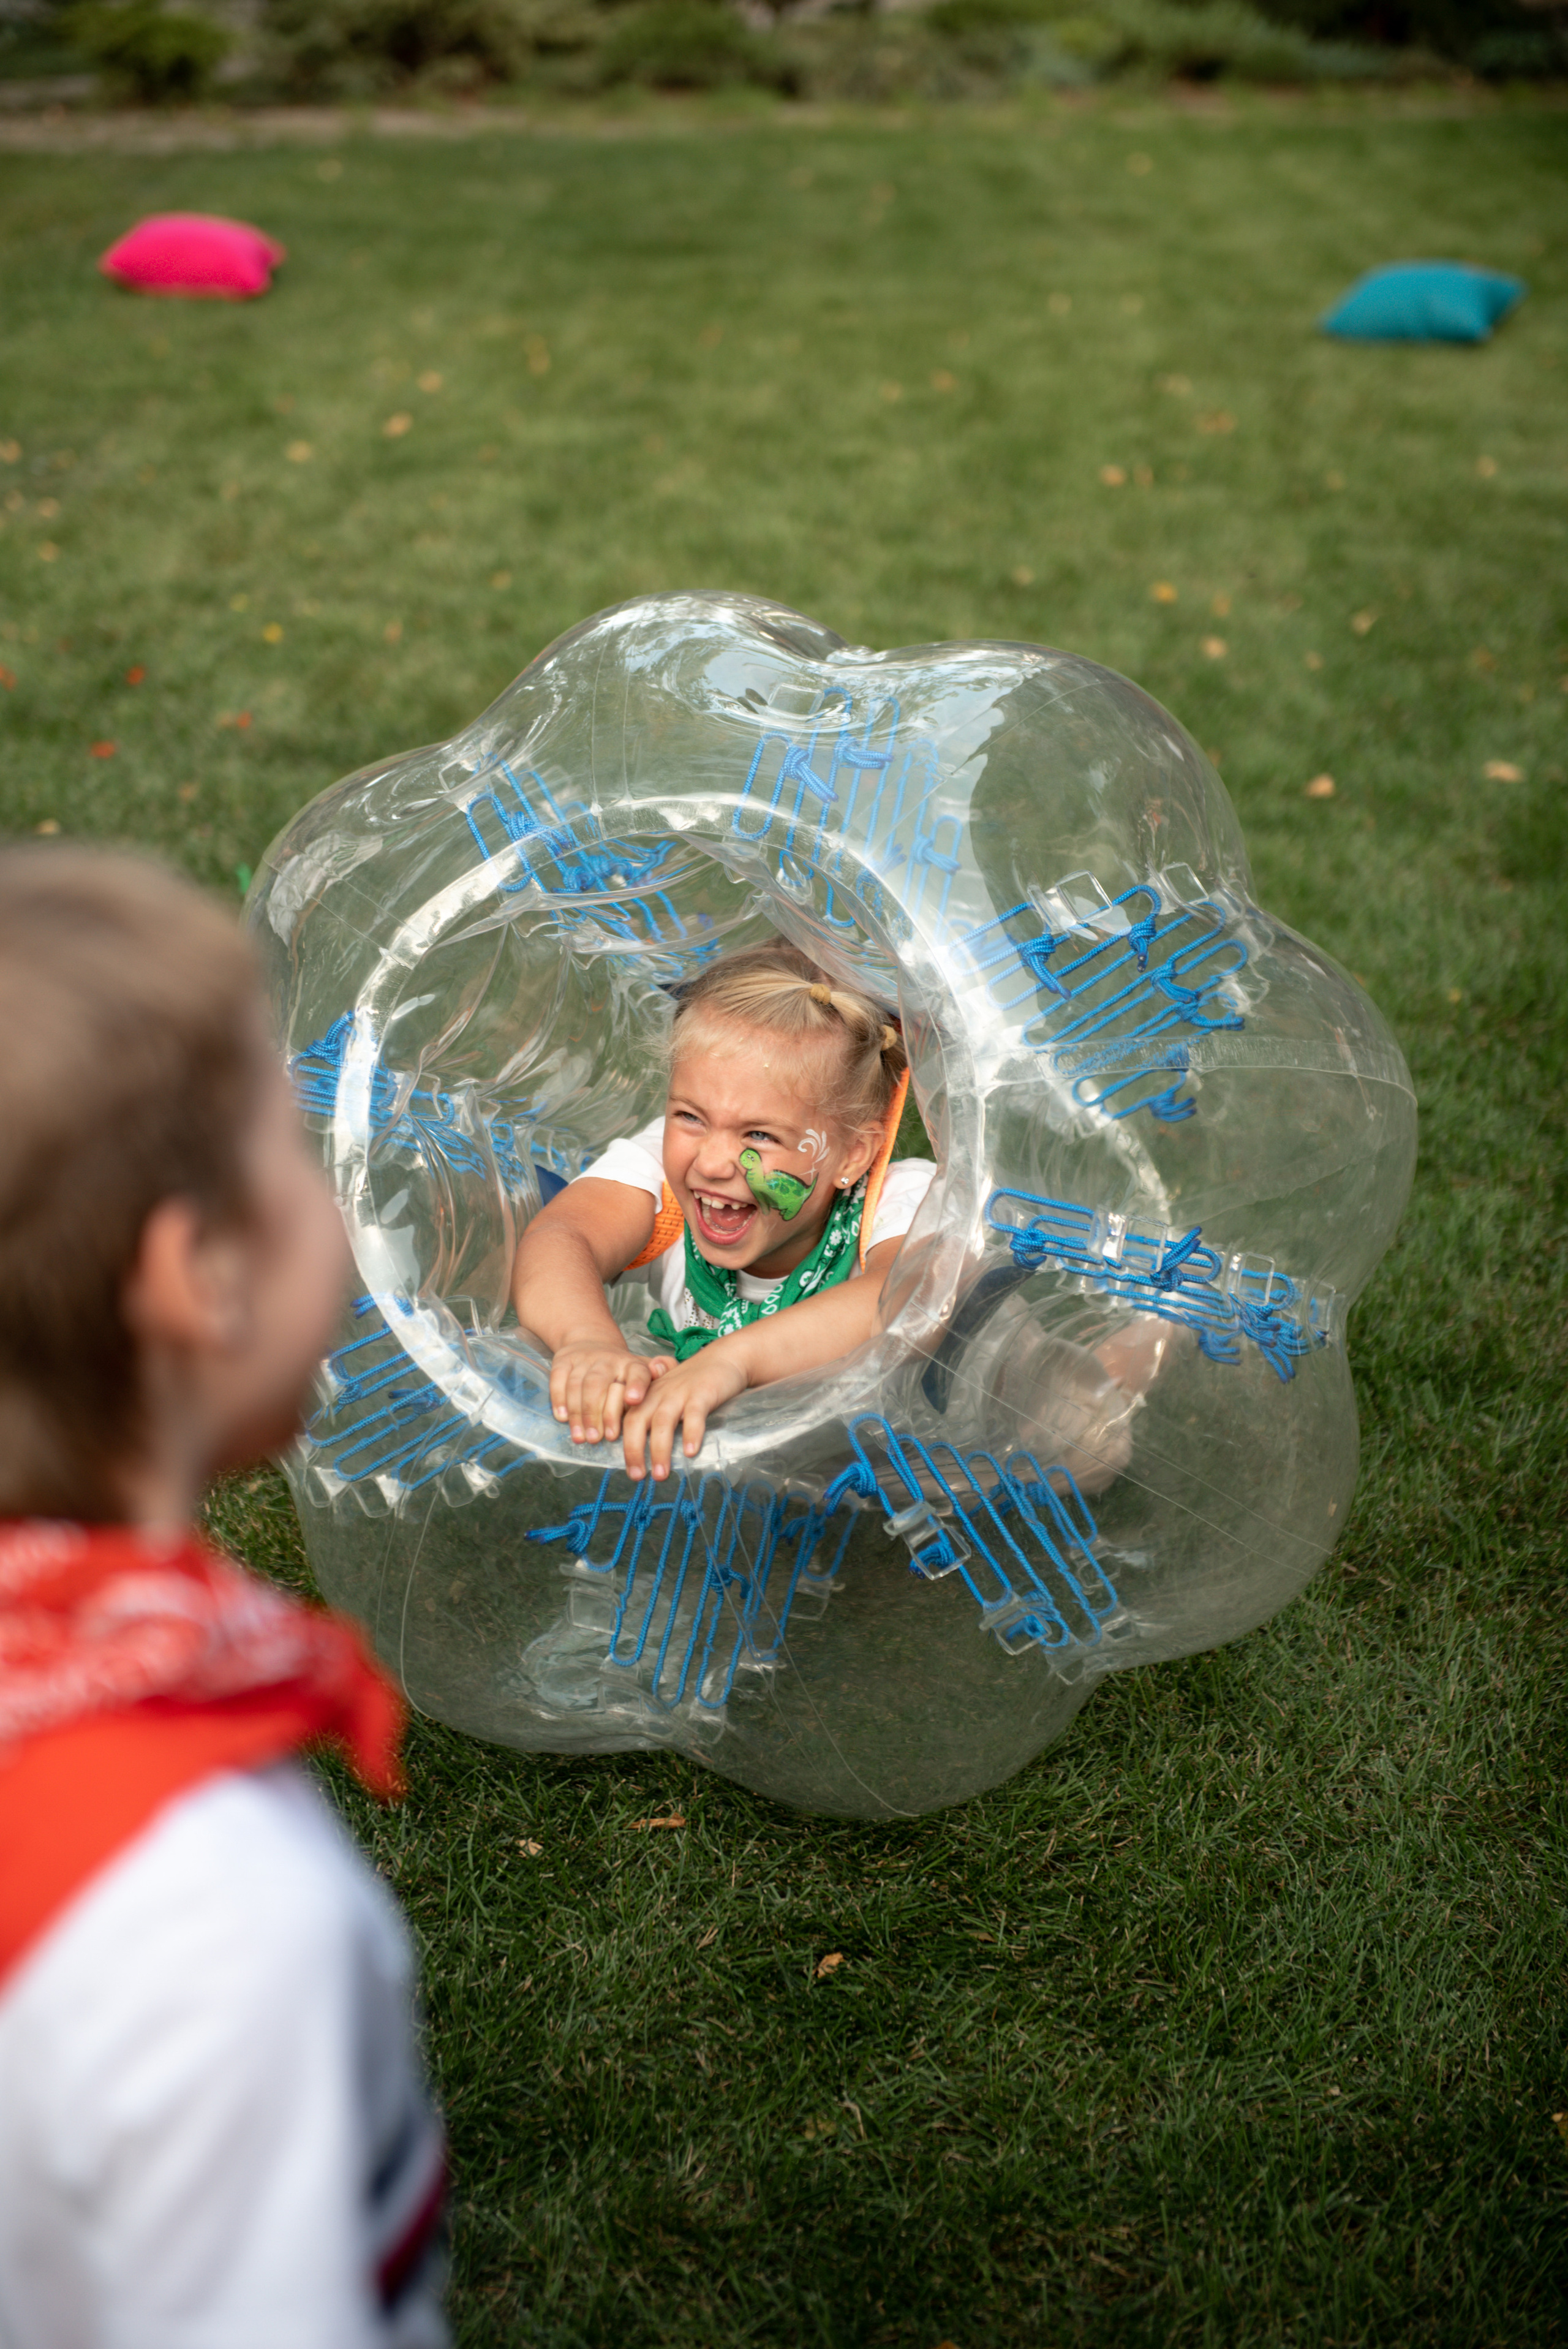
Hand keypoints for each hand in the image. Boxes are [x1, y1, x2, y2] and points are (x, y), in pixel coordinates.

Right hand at [550, 1341, 671, 1445]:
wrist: (592, 1342)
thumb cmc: (622, 1369)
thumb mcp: (644, 1371)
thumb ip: (660, 1372)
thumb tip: (663, 1368)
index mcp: (632, 1365)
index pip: (637, 1372)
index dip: (636, 1385)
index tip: (634, 1401)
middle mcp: (608, 1359)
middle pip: (600, 1384)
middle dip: (599, 1413)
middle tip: (599, 1438)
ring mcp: (584, 1359)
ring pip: (579, 1385)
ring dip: (579, 1413)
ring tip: (582, 1437)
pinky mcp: (563, 1360)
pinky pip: (558, 1379)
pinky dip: (559, 1399)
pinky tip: (563, 1418)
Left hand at [620, 1346, 749, 1481]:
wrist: (723, 1358)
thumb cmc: (693, 1384)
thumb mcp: (667, 1396)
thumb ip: (654, 1417)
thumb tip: (644, 1455)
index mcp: (646, 1395)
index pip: (624, 1418)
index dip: (619, 1441)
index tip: (623, 1463)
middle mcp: (658, 1393)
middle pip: (637, 1421)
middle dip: (633, 1450)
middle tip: (637, 1476)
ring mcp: (679, 1393)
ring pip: (662, 1422)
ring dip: (659, 1450)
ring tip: (661, 1475)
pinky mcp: (702, 1393)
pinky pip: (694, 1415)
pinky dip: (691, 1434)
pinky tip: (690, 1453)